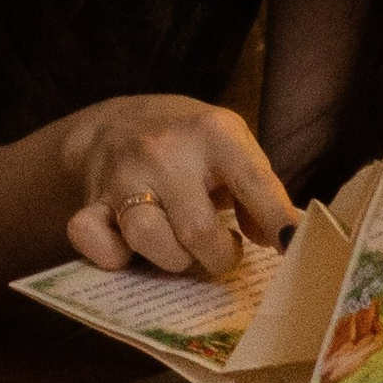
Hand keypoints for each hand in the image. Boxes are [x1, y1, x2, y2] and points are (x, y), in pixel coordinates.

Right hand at [61, 93, 297, 278]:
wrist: (119, 121)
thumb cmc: (190, 142)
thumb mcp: (232, 144)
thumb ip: (259, 189)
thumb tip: (279, 240)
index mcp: (212, 133)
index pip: (253, 182)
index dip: (277, 220)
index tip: (292, 248)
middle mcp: (164, 151)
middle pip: (197, 231)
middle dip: (219, 255)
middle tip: (223, 250)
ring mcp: (122, 177)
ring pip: (148, 241)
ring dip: (173, 260)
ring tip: (183, 247)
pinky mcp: (90, 202)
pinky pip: (95, 244)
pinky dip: (114, 258)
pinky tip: (131, 249)